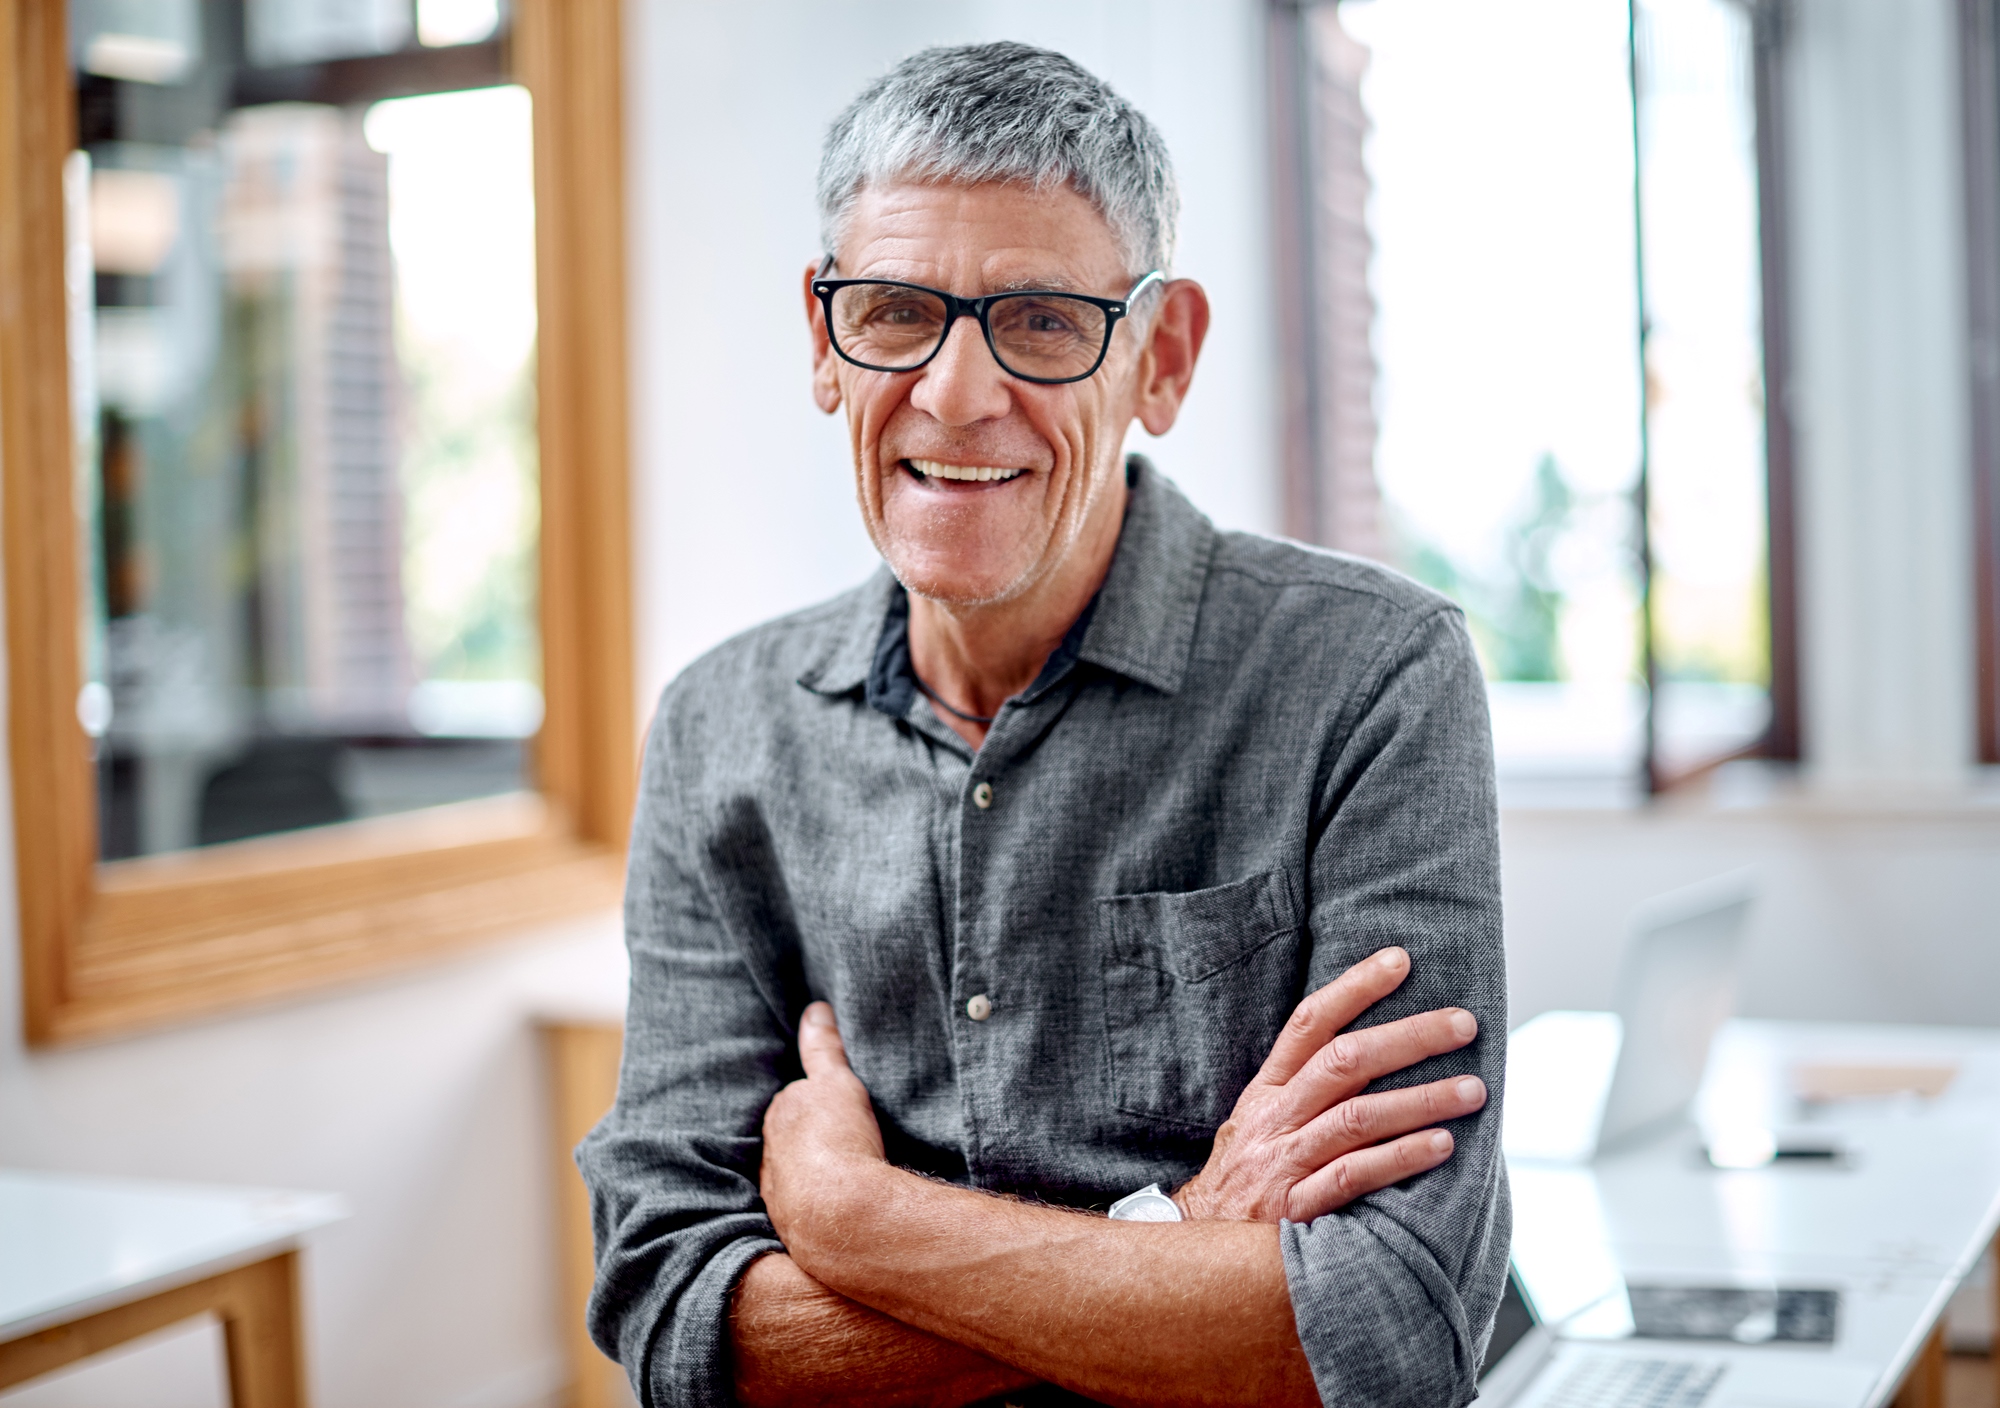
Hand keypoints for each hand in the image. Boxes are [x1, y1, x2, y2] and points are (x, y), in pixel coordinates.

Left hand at [760, 1002, 886, 1251]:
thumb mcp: (836, 1083)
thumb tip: (815, 1010)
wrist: (841, 1213)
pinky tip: (843, 1211)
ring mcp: (780, 1195)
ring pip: (796, 1179)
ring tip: (847, 1180)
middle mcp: (771, 1156)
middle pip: (789, 1142)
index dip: (813, 1105)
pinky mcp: (794, 1229)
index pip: (792, 1103)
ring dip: (814, 1178)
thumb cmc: (839, 1140)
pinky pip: (807, 1212)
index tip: (832, 1112)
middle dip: (808, 1143)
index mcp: (781, 1116)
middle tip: (842, 1144)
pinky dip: (821, 1208)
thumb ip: (824, 1048)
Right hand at [1173, 947, 1485, 1223]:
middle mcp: (1275, 1118)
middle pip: (1344, 1061)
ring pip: (1357, 1117)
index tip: (1400, 960)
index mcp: (1267, 1091)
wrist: (1200, 1248)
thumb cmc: (1246, 1180)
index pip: (1310, 1023)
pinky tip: (1441, 1146)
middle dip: (1409, 1037)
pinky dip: (1401, 1158)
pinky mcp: (1296, 1208)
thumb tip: (1375, 1049)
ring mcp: (1284, 1162)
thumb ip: (1306, 1090)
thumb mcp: (1261, 1123)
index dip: (1354, 988)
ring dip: (1421, 1099)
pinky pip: (1354, 1176)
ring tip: (1472, 1089)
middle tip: (1463, 1023)